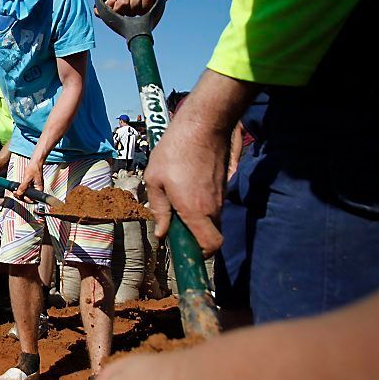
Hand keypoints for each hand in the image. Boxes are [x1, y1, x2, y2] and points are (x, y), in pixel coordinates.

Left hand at [14, 158, 44, 202]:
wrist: (35, 161)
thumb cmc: (34, 168)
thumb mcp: (27, 178)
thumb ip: (23, 187)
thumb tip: (19, 193)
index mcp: (39, 189)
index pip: (32, 199)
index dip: (25, 199)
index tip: (19, 196)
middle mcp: (37, 190)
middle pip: (29, 198)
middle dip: (21, 197)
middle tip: (15, 193)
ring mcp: (34, 188)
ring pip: (27, 195)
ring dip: (20, 194)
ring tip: (14, 191)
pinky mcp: (31, 185)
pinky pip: (26, 190)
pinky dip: (21, 190)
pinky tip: (16, 189)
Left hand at [143, 113, 225, 257]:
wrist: (203, 125)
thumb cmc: (174, 151)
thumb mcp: (155, 179)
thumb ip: (159, 209)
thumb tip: (162, 232)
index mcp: (196, 210)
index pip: (211, 245)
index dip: (202, 254)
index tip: (186, 251)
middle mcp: (213, 207)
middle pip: (212, 235)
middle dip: (196, 237)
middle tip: (177, 228)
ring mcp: (221, 195)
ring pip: (213, 219)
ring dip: (198, 220)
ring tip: (178, 204)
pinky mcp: (224, 184)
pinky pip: (214, 204)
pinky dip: (203, 206)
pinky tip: (187, 189)